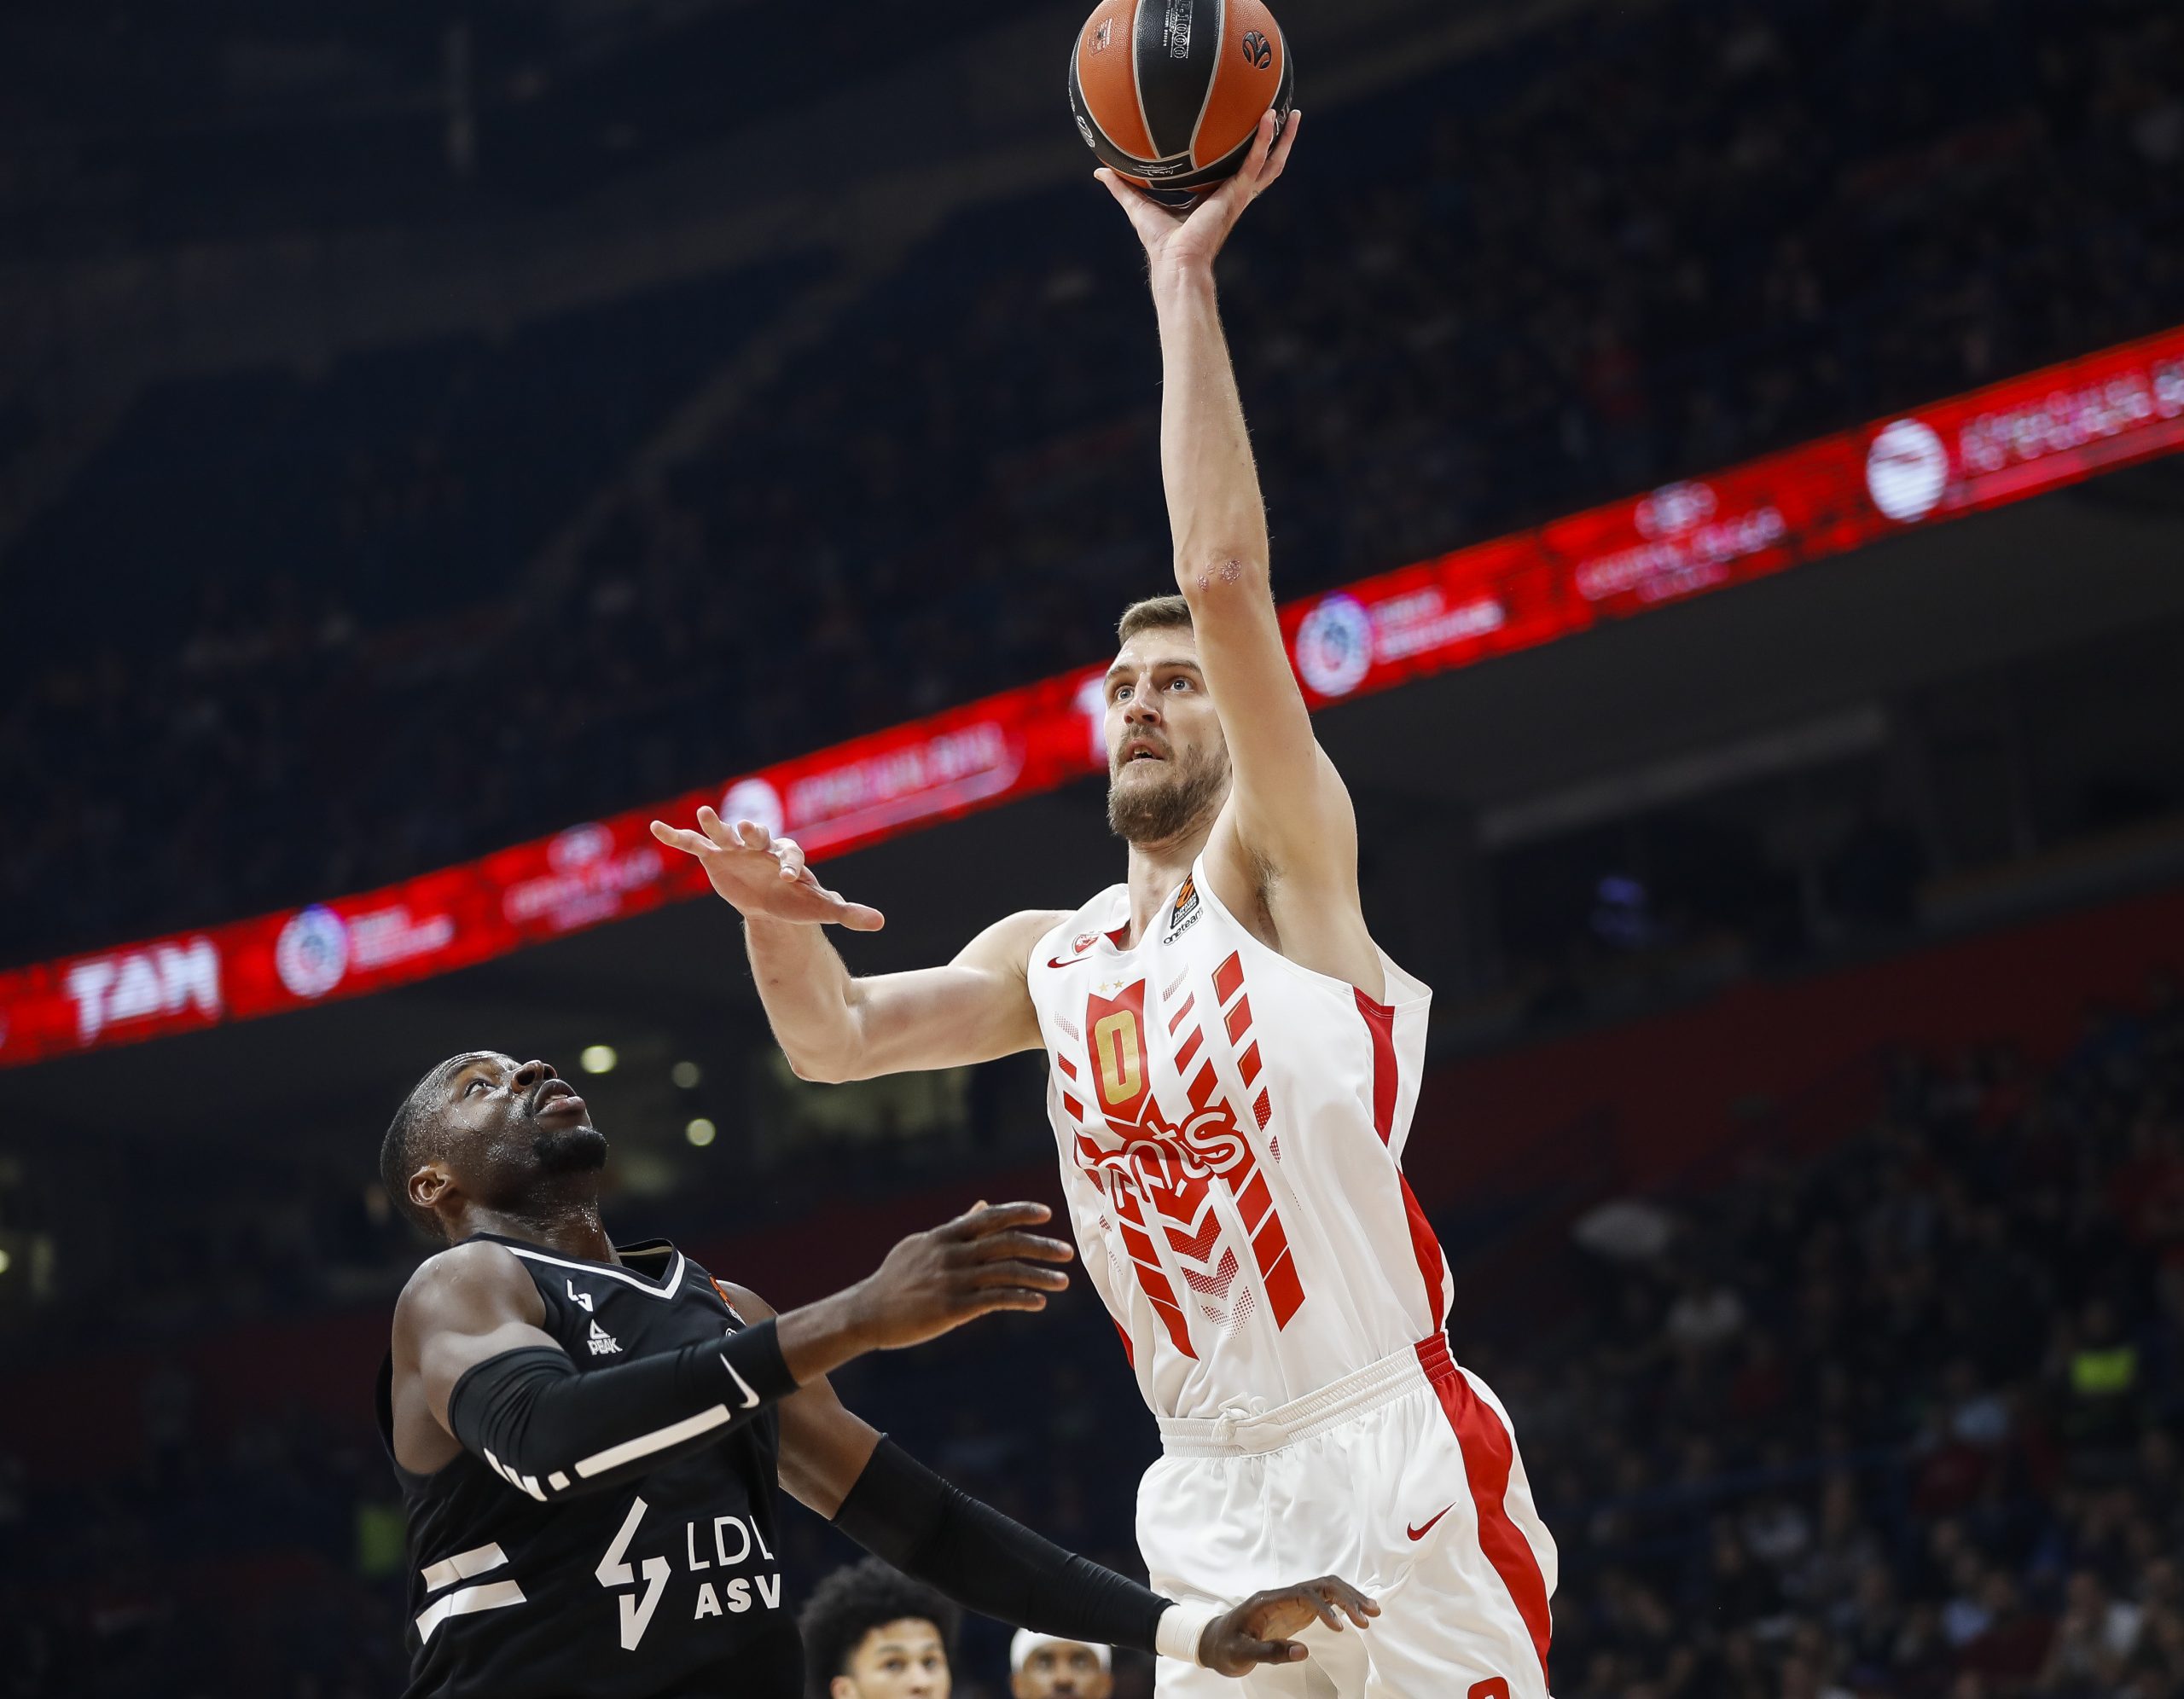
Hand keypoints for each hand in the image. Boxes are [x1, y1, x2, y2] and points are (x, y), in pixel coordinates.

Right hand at [651, 806, 883, 930]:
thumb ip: (848, 912)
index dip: (792, 866)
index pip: (791, 857)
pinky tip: (656, 827)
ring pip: (725, 834)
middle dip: (753, 834)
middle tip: (748, 829)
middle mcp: (761, 848)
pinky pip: (693, 844)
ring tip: (704, 813)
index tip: (791, 880)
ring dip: (716, 824)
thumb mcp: (821, 908)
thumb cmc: (797, 900)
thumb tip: (881, 923)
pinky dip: (676, 836)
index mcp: (787, 857)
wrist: (771, 899)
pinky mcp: (714, 857)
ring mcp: (735, 850)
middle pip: (758, 837)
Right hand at [847, 1202, 1074, 1350]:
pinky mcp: (951, 1308)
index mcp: (944, 1236)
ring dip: (1038, 1276)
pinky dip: (1020, 1298)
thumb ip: (957, 1227)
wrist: (867, 1313)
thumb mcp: (922, 1246)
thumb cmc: (896, 1279)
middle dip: (1040, 1246)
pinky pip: (995, 1300)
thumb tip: (982, 1206)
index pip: (989, 1217)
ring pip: (1005, 1272)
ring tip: (1062, 1281)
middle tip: (1067, 1252)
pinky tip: (1038, 1302)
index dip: (1019, 1212)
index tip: (1046, 1213)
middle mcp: (951, 1254)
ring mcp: (952, 1281)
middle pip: (1005, 1243)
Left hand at [1096, 108, 1300, 279]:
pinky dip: (1263, 140)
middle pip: (1263, 164)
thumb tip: (1100, 171)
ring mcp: (1238, 195)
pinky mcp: (1236, 195)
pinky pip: (1254, 162)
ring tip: (1292, 112)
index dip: (1245, 152)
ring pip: (1270, 163)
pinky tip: (1267, 117)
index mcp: (1216, 197)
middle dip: (1277, 142)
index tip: (1249, 130)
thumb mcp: (1138, 204)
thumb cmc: (1160, 243)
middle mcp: (1232, 195)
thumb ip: (1122, 185)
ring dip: (1284, 139)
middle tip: (1285, 113)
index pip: (1236, 170)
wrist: (1174, 263)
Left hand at [1197, 1577, 1378, 1674]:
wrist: (1214, 1643)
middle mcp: (1283, 1596)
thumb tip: (1304, 1652)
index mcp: (1269, 1600)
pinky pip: (1324, 1602)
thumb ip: (1270, 1652)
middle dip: (1347, 1597)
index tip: (1341, 1627)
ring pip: (1326, 1590)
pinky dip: (1342, 1606)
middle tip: (1369, 1616)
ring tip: (1373, 1612)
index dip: (1325, 1607)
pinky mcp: (1296, 1611)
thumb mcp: (1242, 1653)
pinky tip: (1358, 1615)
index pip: (1304, 1594)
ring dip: (1350, 1598)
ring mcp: (1291, 1601)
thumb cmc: (1226, 1647)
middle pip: (1321, 1585)